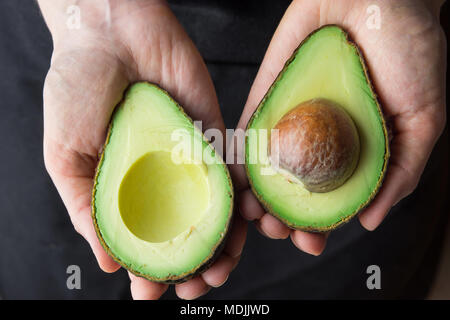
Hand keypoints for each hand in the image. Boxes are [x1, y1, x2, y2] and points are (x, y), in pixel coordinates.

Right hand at [39, 0, 245, 298]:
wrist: (111, 31)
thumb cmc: (77, 90)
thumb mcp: (66, 157)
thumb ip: (88, 210)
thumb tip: (111, 263)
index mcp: (127, 191)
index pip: (146, 242)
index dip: (151, 271)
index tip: (154, 293)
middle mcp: (163, 180)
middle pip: (188, 234)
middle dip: (195, 266)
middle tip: (198, 286)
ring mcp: (192, 160)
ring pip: (218, 213)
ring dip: (227, 244)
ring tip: (224, 265)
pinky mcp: (216, 134)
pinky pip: (238, 173)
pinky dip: (246, 200)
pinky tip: (249, 222)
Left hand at [234, 0, 445, 253]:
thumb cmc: (410, 52)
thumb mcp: (423, 119)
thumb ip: (400, 171)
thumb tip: (370, 219)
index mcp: (354, 153)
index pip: (330, 202)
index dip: (318, 227)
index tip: (308, 242)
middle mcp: (320, 141)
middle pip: (293, 192)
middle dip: (280, 218)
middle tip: (274, 229)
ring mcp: (292, 121)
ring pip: (265, 171)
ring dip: (254, 198)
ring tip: (251, 214)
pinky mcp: (268, 97)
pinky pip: (249, 132)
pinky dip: (239, 159)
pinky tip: (236, 181)